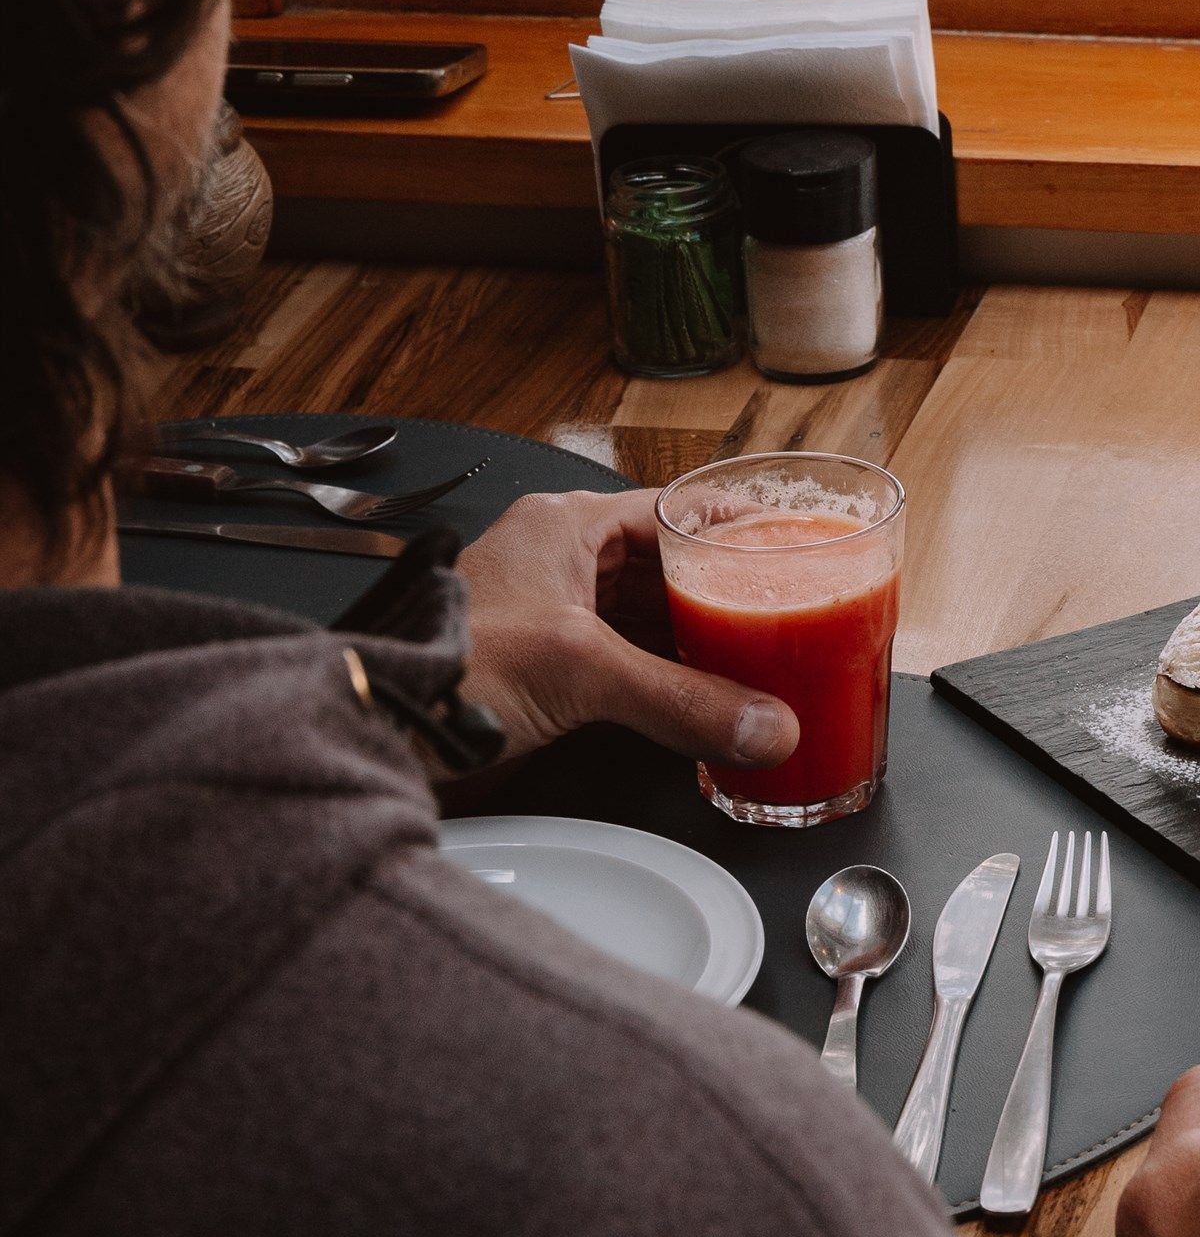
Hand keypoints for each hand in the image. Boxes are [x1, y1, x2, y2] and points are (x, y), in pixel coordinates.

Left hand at [455, 489, 799, 769]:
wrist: (383, 724)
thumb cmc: (455, 664)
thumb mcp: (581, 670)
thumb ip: (680, 699)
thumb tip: (763, 725)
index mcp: (564, 524)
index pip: (669, 511)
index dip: (726, 530)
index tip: (779, 547)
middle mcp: (560, 558)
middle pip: (661, 567)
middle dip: (717, 595)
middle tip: (777, 614)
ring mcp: (553, 613)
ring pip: (642, 616)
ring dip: (692, 641)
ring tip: (753, 659)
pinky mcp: (546, 665)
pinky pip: (622, 660)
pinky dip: (661, 677)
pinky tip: (699, 699)